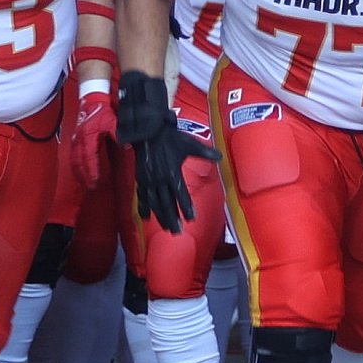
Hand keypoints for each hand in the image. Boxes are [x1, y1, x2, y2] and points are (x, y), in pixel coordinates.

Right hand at [71, 90, 117, 189]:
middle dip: (84, 175)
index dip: (92, 169)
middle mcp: (80, 140)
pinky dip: (75, 166)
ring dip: (79, 173)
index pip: (89, 157)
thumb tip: (127, 144)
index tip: (95, 180)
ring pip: (74, 160)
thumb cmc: (102, 111)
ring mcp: (76, 140)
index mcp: (88, 136)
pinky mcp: (75, 140)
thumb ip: (118, 133)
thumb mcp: (113, 121)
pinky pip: (73, 156)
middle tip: (91, 186)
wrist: (92, 101)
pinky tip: (79, 172)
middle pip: (79, 162)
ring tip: (84, 183)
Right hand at [116, 71, 219, 233]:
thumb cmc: (170, 137)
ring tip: (167, 229)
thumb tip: (220, 156)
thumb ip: (205, 152)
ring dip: (160, 217)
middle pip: (166, 203)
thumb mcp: (189, 143)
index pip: (180, 194)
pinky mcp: (141, 179)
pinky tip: (145, 218)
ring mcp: (149, 181)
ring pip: (154, 203)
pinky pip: (142, 197)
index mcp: (172, 172)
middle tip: (177, 232)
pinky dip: (143, 208)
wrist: (148, 131)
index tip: (191, 219)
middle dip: (172, 219)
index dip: (186, 207)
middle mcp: (160, 179)